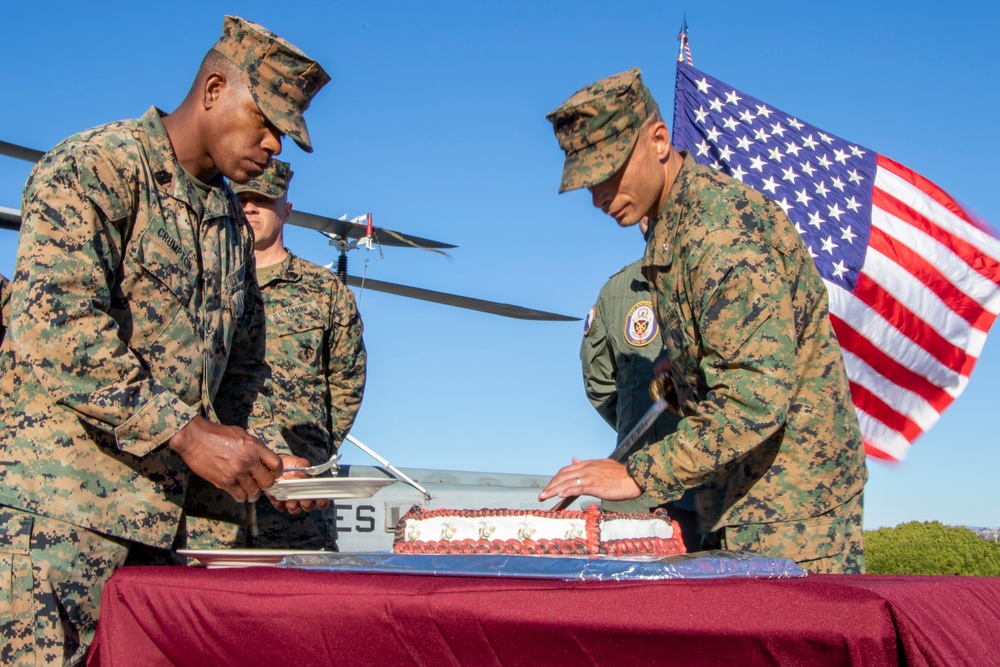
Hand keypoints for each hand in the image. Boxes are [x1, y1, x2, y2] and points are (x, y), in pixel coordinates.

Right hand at [168, 415, 282, 502]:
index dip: (277, 471)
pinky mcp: (225, 482)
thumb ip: (254, 447)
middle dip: (266, 484)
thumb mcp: (242, 434)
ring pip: (254, 492)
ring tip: (251, 492)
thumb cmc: (217, 434)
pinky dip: (241, 497)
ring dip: (253, 493)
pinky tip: (239, 493)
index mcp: (255, 447)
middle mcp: (249, 461)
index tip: (274, 474)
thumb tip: (263, 458)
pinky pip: (239, 495)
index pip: (276, 464)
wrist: (195, 438)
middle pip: (268, 481)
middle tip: (261, 483)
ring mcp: (237, 473)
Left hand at [265, 455, 329, 513]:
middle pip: (309, 506)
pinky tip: (280, 500)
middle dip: (308, 504)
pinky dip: (282, 505)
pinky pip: (282, 507)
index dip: (322, 501)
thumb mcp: (299, 463)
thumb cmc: (291, 465)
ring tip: (291, 502)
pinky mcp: (280, 504)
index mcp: (312, 489)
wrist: (275, 465)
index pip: (321, 499)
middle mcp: (303, 498)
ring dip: (294, 507)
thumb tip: (303, 477)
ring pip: (296, 509)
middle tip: (306, 501)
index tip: (321, 499)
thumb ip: (303, 468)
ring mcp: (292, 502)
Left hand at [538, 457, 642, 501]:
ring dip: (553, 489)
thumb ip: (587, 463)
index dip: (556, 478)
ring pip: (566, 482)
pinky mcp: (594, 485)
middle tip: (542, 494)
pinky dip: (566, 490)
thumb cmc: (620, 474)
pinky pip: (577, 487)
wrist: (633, 477)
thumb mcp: (601, 464)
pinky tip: (559, 494)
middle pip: (563, 475)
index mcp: (588, 464)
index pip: (567, 470)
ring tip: (544, 496)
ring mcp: (589, 476)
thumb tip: (574, 459)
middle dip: (551, 484)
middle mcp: (586, 468)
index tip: (550, 486)